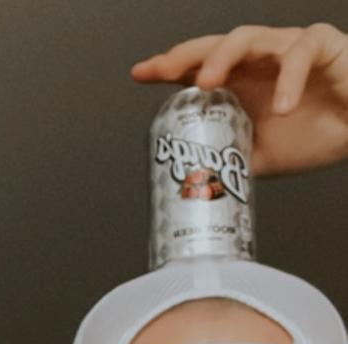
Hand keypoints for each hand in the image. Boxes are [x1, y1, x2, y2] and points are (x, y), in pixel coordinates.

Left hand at [132, 23, 347, 173]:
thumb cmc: (314, 134)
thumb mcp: (259, 157)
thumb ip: (228, 159)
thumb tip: (194, 182)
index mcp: (240, 81)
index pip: (198, 67)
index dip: (169, 66)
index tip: (141, 73)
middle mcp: (260, 59)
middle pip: (216, 45)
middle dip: (187, 55)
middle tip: (164, 70)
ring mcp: (289, 48)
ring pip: (252, 37)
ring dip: (224, 57)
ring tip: (207, 82)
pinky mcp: (324, 45)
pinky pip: (302, 52)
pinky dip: (289, 79)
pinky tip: (283, 106)